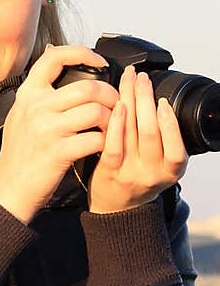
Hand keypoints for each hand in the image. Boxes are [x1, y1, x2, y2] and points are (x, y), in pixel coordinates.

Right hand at [0, 44, 118, 222]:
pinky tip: (100, 145)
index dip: (82, 53)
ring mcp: (47, 130)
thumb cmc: (19, 155)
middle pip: (88, 87)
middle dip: (110, 95)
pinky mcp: (59, 152)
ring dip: (112, 119)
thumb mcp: (20, 115)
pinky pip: (96, 138)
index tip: (99, 61)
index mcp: (28, 95)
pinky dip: (105, 142)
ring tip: (109, 127)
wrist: (9, 190)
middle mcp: (36, 108)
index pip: (54, 57)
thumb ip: (38, 91)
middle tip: (115, 105)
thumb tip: (52, 53)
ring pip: (96, 111)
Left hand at [87, 65, 187, 212]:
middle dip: (147, 99)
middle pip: (152, 132)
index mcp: (172, 171)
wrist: (115, 207)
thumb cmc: (139, 177)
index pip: (176, 148)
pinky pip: (113, 145)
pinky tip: (117, 106)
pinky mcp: (110, 172)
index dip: (169, 122)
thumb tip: (157, 97)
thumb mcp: (162, 163)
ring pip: (134, 133)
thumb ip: (164, 139)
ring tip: (130, 82)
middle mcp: (153, 174)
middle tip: (142, 78)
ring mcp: (130, 173)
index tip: (163, 100)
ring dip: (132, 102)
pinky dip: (117, 123)